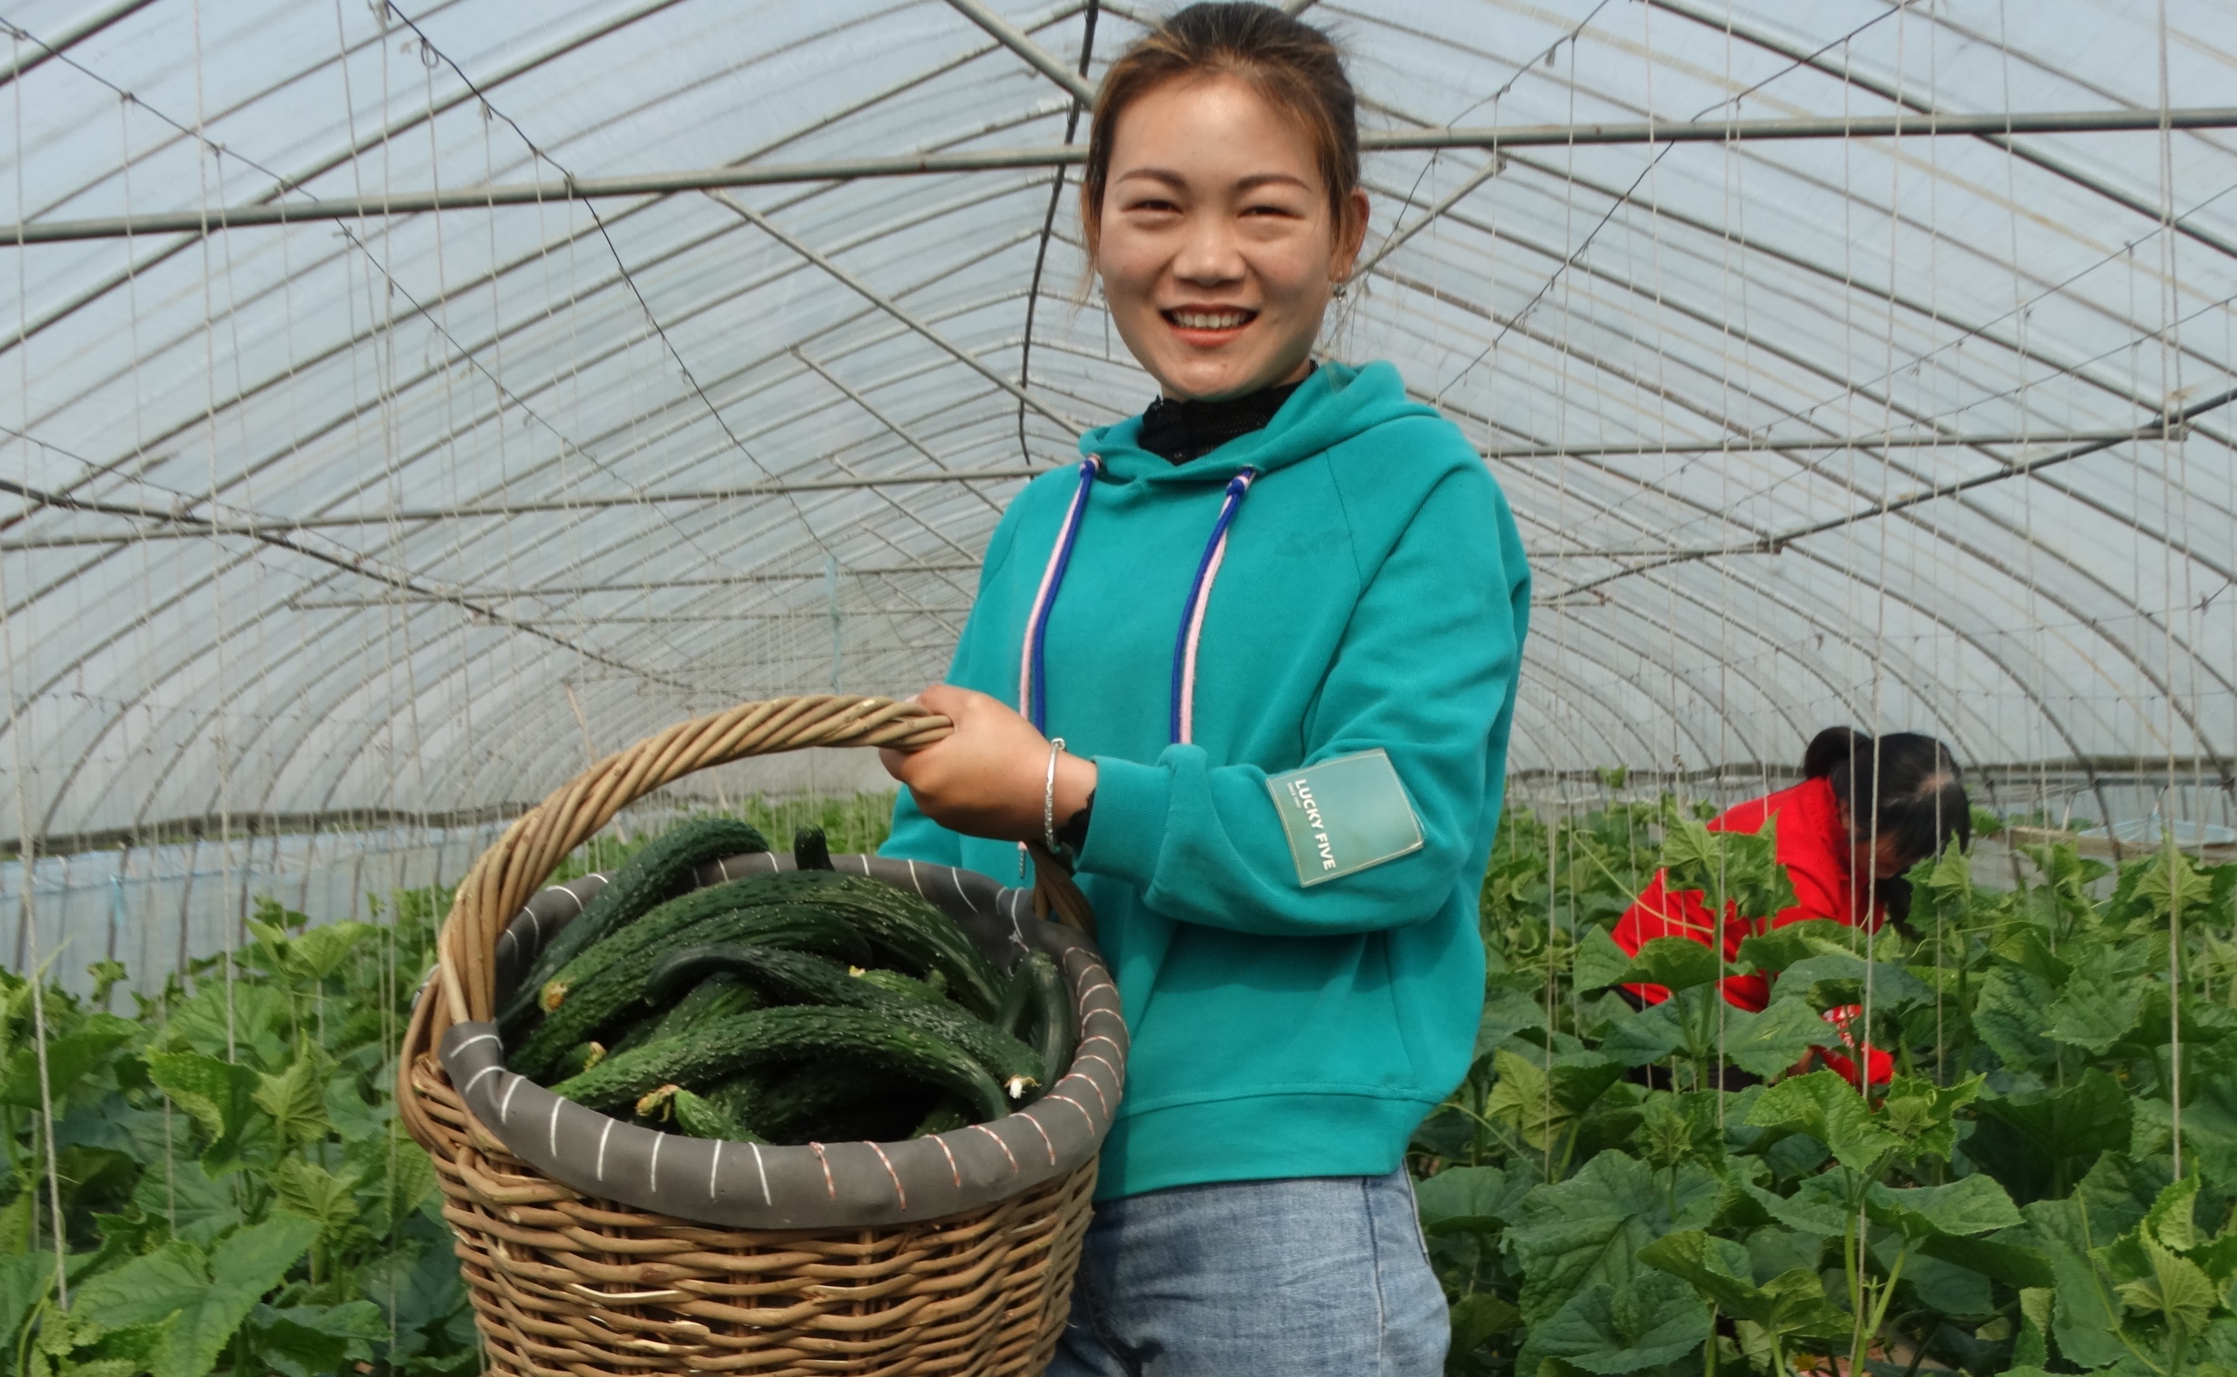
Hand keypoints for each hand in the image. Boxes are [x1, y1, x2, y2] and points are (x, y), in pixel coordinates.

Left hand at [881, 685, 1096, 841]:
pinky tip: (991, 778)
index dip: (906, 731)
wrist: (1052, 794)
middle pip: (913, 768)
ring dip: (946, 770)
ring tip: (982, 757)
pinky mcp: (966, 829)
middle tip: (965, 736)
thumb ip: (936, 698)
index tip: (935, 721)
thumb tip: (916, 704)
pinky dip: (962, 789)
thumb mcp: (974, 705)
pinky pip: (952, 802)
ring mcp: (946, 820)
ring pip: (933, 786)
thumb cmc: (1010, 745)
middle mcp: (924, 802)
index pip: (888, 750)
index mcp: (920, 772)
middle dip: (929, 751)